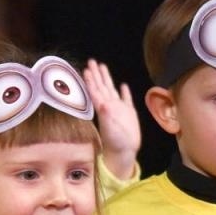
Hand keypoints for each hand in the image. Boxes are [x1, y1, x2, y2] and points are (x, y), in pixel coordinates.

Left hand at [81, 60, 139, 180]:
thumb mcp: (111, 129)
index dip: (91, 80)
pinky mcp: (129, 114)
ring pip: (111, 90)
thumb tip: (104, 105)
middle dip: (96, 74)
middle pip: (101, 87)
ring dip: (106, 79)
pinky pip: (126, 100)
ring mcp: (119, 109)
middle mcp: (110, 107)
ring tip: (102, 67)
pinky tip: (122, 85)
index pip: (96, 91)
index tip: (86, 70)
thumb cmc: (116, 144)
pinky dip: (124, 92)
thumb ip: (108, 117)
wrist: (124, 153)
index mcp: (104, 109)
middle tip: (91, 62)